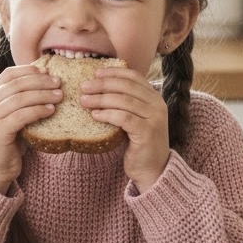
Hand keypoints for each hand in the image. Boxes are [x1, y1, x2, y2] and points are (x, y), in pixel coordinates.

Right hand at [0, 63, 61, 192]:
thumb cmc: (8, 143)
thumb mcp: (11, 118)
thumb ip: (20, 103)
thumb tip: (46, 83)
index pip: (8, 75)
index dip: (28, 70)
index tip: (47, 71)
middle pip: (16, 84)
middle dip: (40, 81)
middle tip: (58, 83)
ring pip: (19, 98)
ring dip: (42, 95)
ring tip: (59, 96)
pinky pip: (21, 115)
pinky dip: (38, 110)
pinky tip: (51, 111)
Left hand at [79, 67, 169, 190]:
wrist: (152, 169)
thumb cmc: (137, 142)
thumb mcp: (133, 117)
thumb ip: (123, 102)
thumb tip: (96, 86)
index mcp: (154, 97)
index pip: (134, 76)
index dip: (114, 72)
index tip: (95, 73)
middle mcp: (158, 104)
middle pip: (126, 87)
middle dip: (102, 85)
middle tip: (84, 87)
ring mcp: (155, 118)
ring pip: (124, 101)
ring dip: (100, 99)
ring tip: (84, 101)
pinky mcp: (148, 132)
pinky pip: (124, 118)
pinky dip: (107, 114)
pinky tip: (94, 115)